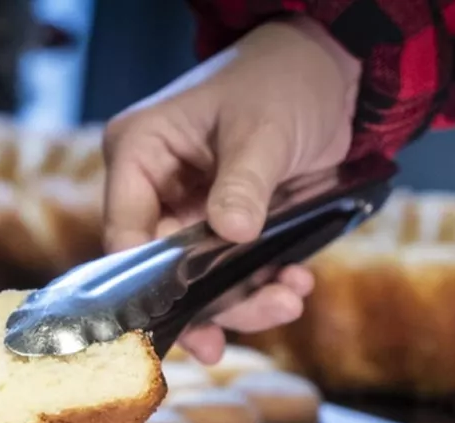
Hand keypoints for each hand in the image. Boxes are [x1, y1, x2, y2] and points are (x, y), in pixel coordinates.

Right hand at [102, 17, 359, 363]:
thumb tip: (231, 234)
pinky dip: (262, 286)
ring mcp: (188, 211)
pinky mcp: (222, 228)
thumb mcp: (264, 130)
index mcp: (139, 152)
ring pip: (200, 281)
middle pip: (163, 270)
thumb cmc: (283, 80)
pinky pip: (231, 273)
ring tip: (290, 301)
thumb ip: (244, 183)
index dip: (149, 281)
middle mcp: (153, 189)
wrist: (330, 75)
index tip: (184, 315)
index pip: (124, 232)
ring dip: (245, 300)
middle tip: (265, 314)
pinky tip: (295, 284)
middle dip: (214, 301)